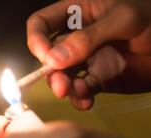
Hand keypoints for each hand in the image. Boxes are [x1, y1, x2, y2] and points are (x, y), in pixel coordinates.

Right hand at [27, 0, 150, 109]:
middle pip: (49, 55)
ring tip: (77, 93)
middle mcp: (77, 38)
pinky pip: (80, 91)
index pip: (42, 24)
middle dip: (51, 72)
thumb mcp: (123, 20)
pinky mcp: (97, 79)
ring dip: (64, 87)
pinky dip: (79, 98)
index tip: (45, 57)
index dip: (37, 39)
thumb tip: (53, 59)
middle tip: (61, 86)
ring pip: (61, 76)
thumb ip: (88, 38)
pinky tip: (87, 101)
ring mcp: (86, 60)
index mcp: (78, 14)